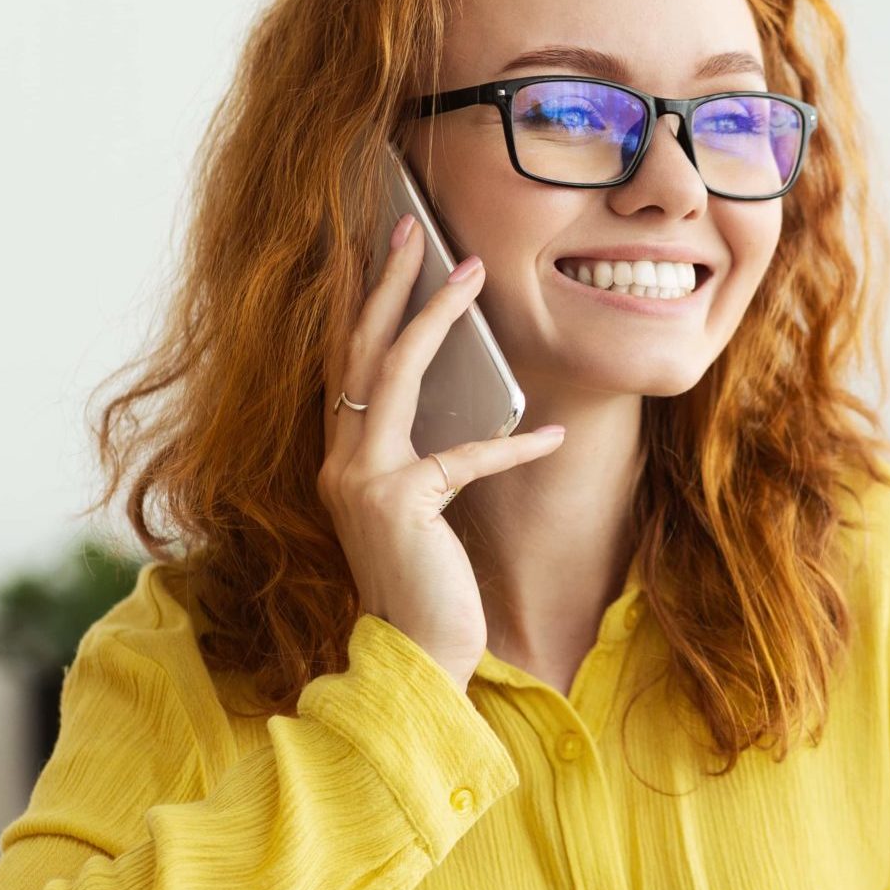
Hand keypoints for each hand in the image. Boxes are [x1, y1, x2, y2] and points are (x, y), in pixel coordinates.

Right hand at [318, 213, 564, 688]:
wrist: (412, 658)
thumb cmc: (425, 586)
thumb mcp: (420, 509)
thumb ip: (425, 458)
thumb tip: (469, 402)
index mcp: (340, 457)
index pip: (346, 363)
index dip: (364, 305)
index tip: (386, 255)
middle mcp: (338, 460)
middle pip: (359, 348)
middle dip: (387, 282)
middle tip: (411, 230)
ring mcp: (361, 478)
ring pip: (396, 372)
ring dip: (436, 316)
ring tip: (471, 273)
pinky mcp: (398, 503)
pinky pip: (465, 456)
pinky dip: (513, 445)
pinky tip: (551, 433)